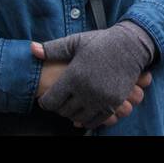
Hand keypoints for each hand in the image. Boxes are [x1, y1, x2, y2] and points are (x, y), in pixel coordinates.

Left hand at [30, 22, 155, 127]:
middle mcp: (86, 90)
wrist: (132, 45)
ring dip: (73, 114)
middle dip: (59, 107)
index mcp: (74, 76)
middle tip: (59, 100)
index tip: (45, 98)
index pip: (50, 101)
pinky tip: (84, 114)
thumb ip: (53, 48)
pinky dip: (88, 120)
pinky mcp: (113, 103)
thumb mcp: (76, 41)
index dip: (45, 101)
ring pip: (78, 117)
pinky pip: (96, 120)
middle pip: (63, 111)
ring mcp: (101, 98)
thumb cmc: (102, 42)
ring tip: (72, 105)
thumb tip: (31, 49)